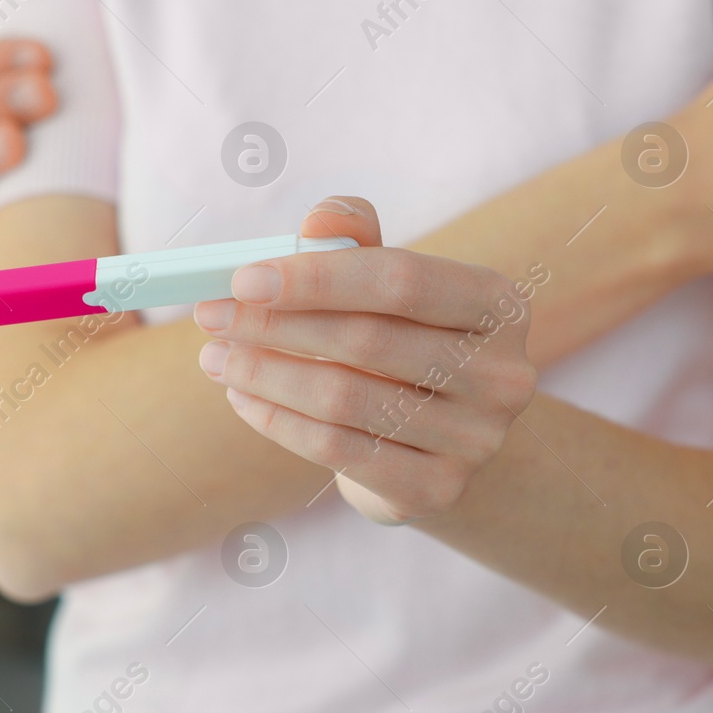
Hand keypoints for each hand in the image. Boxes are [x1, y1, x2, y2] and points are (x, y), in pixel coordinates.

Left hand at [192, 198, 538, 524]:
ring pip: (344, 398)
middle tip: (210, 316)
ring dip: (264, 373)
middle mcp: (501, 374)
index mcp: (499, 306)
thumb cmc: (407, 341)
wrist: (446, 440)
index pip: (402, 280)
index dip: (318, 278)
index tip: (243, 278)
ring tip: (216, 357)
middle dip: (274, 325)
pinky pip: (337, 450)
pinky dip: (277, 421)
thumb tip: (317, 223)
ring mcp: (475, 439)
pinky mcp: (437, 489)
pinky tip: (243, 397)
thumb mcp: (392, 283)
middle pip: (368, 340)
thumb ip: (355, 238)